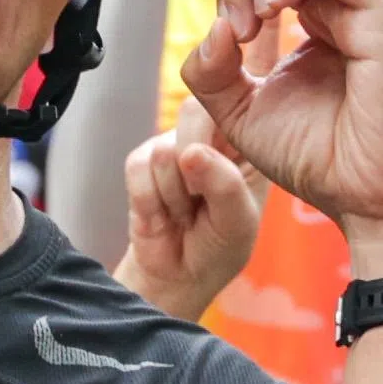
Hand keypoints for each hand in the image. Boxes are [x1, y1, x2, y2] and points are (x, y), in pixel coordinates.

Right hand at [117, 118, 267, 323]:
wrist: (179, 275)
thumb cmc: (220, 247)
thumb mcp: (238, 223)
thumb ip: (224, 185)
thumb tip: (191, 151)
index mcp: (246, 142)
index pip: (233, 108)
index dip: (220, 139)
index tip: (217, 180)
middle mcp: (210, 135)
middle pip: (191, 113)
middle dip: (192, 170)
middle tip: (201, 201)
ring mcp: (173, 145)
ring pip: (163, 150)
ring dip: (173, 196)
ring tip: (184, 213)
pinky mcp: (141, 162)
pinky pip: (137, 168)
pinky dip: (150, 202)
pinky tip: (162, 215)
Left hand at [179, 0, 382, 265]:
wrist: (377, 203)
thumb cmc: (326, 162)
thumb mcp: (243, 114)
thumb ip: (213, 71)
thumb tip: (211, 28)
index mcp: (327, 16)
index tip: (228, 40)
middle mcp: (355, 2)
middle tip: (236, 24)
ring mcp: (375, 3)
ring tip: (255, 13)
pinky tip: (274, 7)